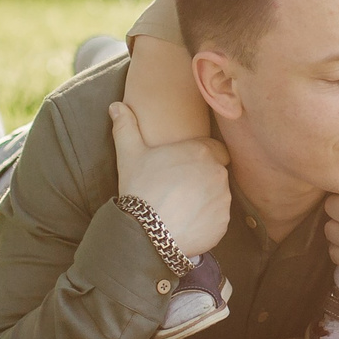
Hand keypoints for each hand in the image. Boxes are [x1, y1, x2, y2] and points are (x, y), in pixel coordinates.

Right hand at [108, 101, 231, 256]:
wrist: (146, 233)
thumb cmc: (140, 189)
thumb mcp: (129, 154)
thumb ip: (126, 127)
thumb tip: (116, 106)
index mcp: (202, 152)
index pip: (214, 149)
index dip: (200, 157)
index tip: (185, 167)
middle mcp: (218, 173)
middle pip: (216, 172)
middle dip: (202, 179)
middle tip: (179, 189)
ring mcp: (223, 200)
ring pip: (218, 195)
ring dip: (205, 199)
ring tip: (181, 208)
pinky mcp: (223, 224)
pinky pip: (218, 219)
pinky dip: (206, 221)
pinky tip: (186, 223)